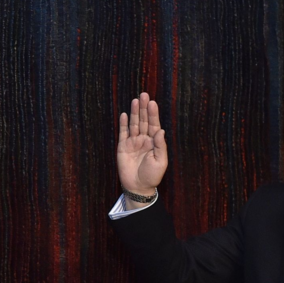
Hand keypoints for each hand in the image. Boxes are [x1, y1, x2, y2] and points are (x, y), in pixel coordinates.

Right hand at [116, 92, 167, 206]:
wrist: (138, 187)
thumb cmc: (151, 176)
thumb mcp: (160, 161)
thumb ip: (160, 145)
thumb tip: (160, 130)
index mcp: (154, 142)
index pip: (154, 124)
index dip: (153, 113)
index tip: (152, 102)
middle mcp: (144, 139)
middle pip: (144, 120)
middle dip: (144, 108)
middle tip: (144, 95)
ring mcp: (133, 142)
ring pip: (134, 124)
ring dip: (134, 112)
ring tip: (135, 100)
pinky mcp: (123, 147)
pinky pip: (123, 133)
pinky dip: (123, 124)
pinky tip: (124, 114)